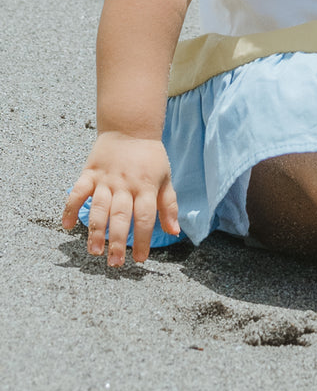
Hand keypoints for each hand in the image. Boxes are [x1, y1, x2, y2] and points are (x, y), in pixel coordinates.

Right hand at [61, 131, 179, 266]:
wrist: (131, 127)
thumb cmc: (151, 157)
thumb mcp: (166, 178)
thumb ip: (169, 206)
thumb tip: (175, 231)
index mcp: (146, 186)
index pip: (145, 217)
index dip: (143, 239)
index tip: (139, 259)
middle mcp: (126, 184)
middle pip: (121, 216)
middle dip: (117, 241)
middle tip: (114, 263)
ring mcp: (106, 179)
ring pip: (99, 208)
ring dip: (95, 231)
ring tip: (95, 251)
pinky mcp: (89, 173)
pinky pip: (77, 192)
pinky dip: (70, 208)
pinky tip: (67, 226)